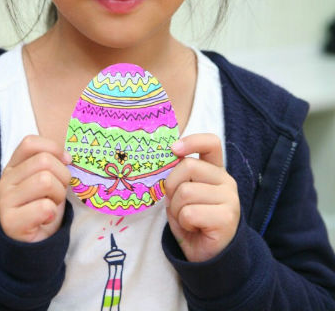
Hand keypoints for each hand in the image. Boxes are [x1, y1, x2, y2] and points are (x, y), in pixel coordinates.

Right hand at [0, 135, 71, 242]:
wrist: (29, 246)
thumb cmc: (41, 207)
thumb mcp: (46, 180)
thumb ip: (52, 164)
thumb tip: (68, 157)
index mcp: (13, 167)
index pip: (30, 143)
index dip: (53, 148)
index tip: (66, 161)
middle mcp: (5, 181)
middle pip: (44, 161)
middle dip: (62, 176)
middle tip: (59, 192)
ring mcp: (5, 201)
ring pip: (45, 180)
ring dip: (58, 194)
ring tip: (52, 204)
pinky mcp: (10, 222)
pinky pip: (44, 207)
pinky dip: (52, 212)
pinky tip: (46, 218)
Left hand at [165, 133, 239, 262]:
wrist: (208, 258)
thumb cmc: (191, 222)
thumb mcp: (181, 194)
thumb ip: (178, 176)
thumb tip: (169, 160)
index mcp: (215, 170)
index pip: (210, 143)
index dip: (191, 141)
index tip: (173, 149)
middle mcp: (226, 180)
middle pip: (188, 166)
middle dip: (171, 186)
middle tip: (175, 204)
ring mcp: (229, 198)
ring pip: (185, 191)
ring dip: (175, 209)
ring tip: (186, 219)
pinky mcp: (227, 217)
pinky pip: (189, 212)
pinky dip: (183, 222)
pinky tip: (194, 228)